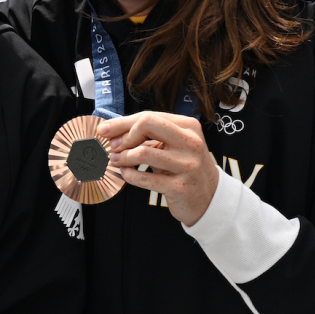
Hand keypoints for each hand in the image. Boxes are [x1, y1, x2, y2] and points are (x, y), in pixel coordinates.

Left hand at [99, 111, 218, 226]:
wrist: (210, 197)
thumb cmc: (185, 166)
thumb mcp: (173, 145)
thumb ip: (148, 134)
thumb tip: (111, 130)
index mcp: (188, 127)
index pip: (148, 116)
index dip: (122, 123)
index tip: (105, 130)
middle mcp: (190, 143)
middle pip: (147, 125)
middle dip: (124, 136)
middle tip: (114, 147)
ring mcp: (187, 165)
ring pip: (142, 153)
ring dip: (122, 157)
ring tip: (117, 160)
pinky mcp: (180, 187)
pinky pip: (144, 178)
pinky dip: (129, 175)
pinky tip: (126, 172)